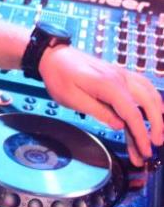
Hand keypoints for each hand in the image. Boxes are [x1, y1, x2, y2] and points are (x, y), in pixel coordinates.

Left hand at [39, 46, 163, 166]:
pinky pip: (143, 85)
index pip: (132, 113)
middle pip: (147, 103)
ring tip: (158, 132)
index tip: (145, 150)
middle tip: (155, 145)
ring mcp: (121, 75)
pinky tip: (156, 110)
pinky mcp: (119, 75)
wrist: (54, 56)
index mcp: (107, 85)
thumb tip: (119, 125)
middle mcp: (119, 77)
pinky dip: (152, 99)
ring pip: (149, 94)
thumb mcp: (72, 99)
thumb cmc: (59, 77)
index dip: (141, 134)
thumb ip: (98, 112)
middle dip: (156, 125)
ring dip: (157, 113)